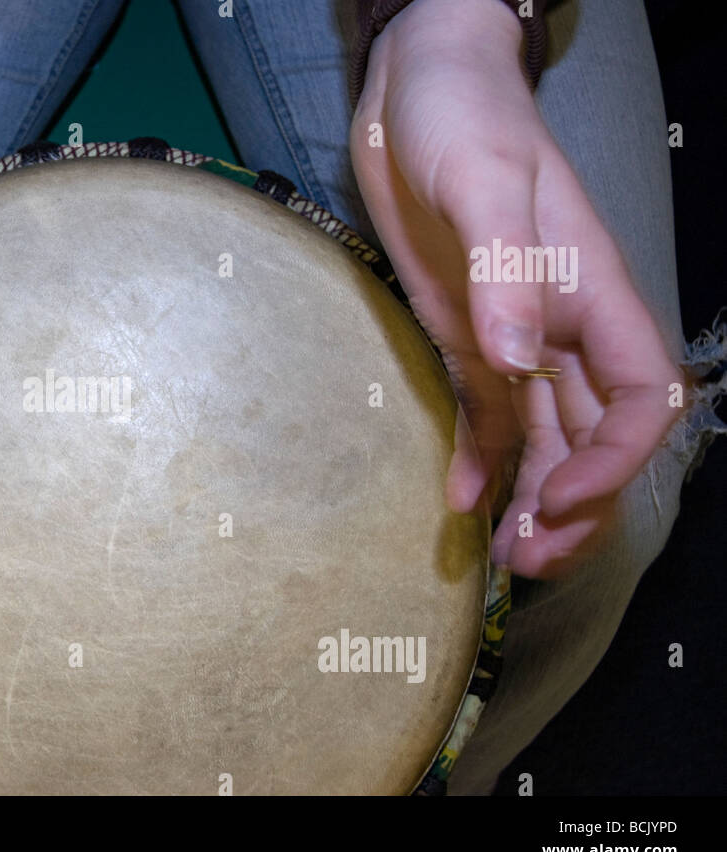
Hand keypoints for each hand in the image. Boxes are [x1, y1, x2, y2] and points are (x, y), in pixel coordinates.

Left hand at [350, 0, 682, 577]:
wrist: (415, 93)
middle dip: (576, 504)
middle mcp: (561, 328)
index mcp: (591, 295)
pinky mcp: (466, 338)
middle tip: (527, 554)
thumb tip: (522, 359)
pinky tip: (461, 500)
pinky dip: (480, 460)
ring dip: (533, 498)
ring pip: (545, 438)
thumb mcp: (482, 182)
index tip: (558, 498)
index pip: (639, 398)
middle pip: (596, 438)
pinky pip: (486, 415)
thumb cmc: (463, 118)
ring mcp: (513, 338)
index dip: (615, 460)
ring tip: (504, 552)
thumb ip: (506, 268)